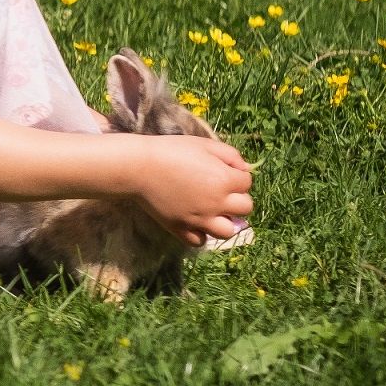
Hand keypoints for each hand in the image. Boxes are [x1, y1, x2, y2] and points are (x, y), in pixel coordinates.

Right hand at [130, 135, 254, 244]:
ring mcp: (199, 220)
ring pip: (228, 231)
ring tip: (214, 212)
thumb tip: (245, 168)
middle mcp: (217, 203)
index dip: (237, 175)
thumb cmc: (171, 150)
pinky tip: (195, 221)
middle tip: (220, 190)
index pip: (247, 182)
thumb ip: (231, 155)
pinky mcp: (181, 229)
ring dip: (225, 221)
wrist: (138, 166)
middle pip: (245, 208)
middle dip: (237, 198)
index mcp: (225, 180)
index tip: (222, 170)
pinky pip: (200, 241)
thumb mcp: (205, 144)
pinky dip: (201, 234)